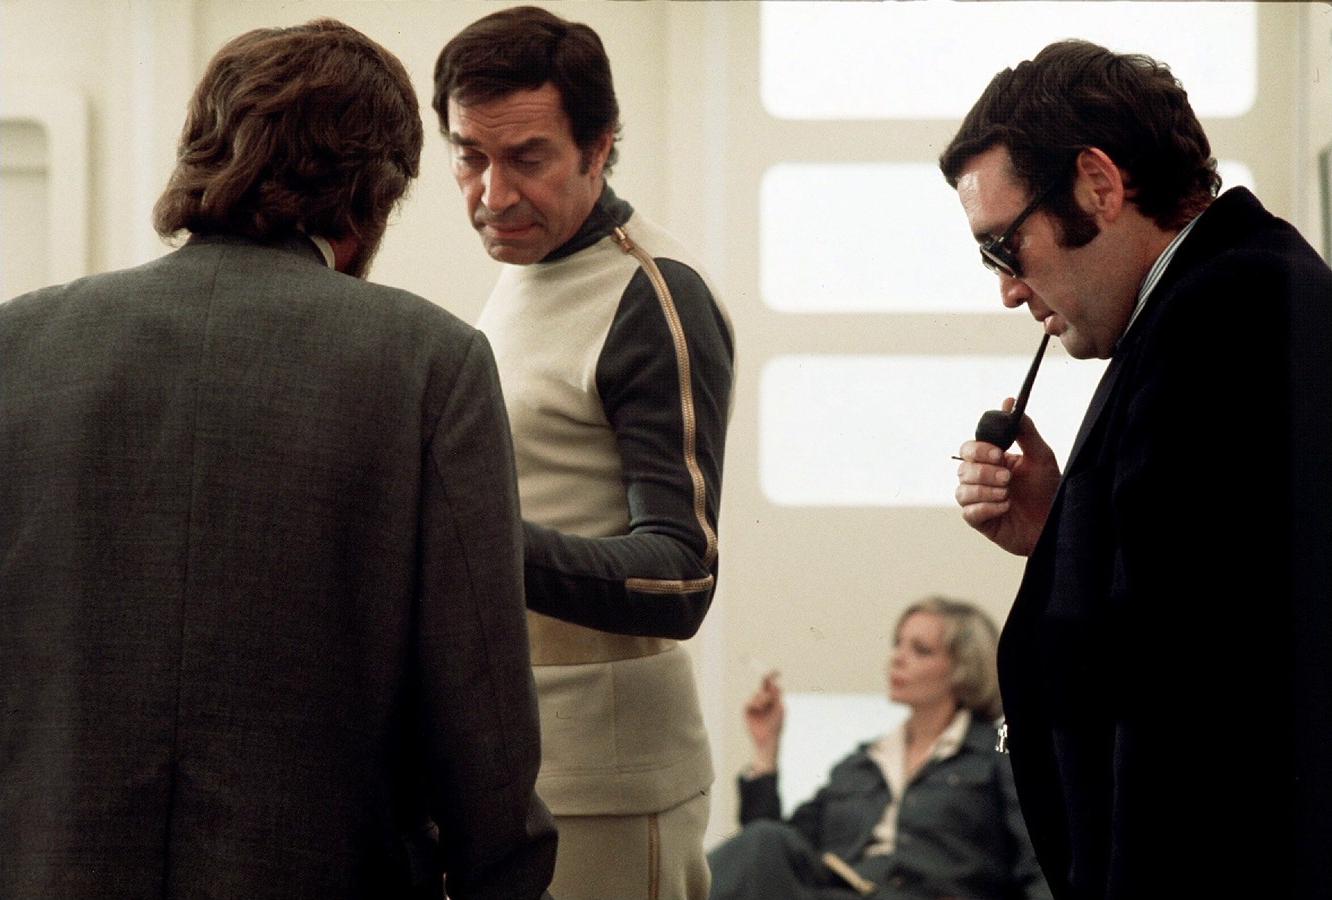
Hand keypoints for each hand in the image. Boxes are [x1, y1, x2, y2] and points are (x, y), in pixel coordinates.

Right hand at [743, 671, 783, 774]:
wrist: (767, 738)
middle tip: (770, 675)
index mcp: (773, 700)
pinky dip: (756, 703)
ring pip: (757, 694)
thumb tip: (776, 685)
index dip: (773, 678)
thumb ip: (777, 697)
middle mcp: (764, 701)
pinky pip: (750, 701)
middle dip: (766, 681)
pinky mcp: (747, 710)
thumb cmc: (776, 725)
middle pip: (763, 686)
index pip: (772, 686)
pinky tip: (759, 710)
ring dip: (763, 698)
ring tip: (765, 707)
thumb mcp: (780, 709)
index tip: (777, 672)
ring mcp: (755, 705)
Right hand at [955, 398, 1060, 556]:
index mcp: (991, 462)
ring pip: (963, 490)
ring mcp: (978, 500)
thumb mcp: (1040, 456)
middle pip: (962, 468)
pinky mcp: (979, 521)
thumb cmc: (1047, 490)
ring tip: (1008, 494)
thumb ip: (1024, 430)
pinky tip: (1006, 507)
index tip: (999, 453)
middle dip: (984, 472)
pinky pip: (970, 512)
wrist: (1055, 522)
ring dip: (986, 491)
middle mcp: (980, 479)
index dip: (979, 450)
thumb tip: (1009, 401)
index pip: (969, 448)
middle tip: (1007, 478)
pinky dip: (988, 507)